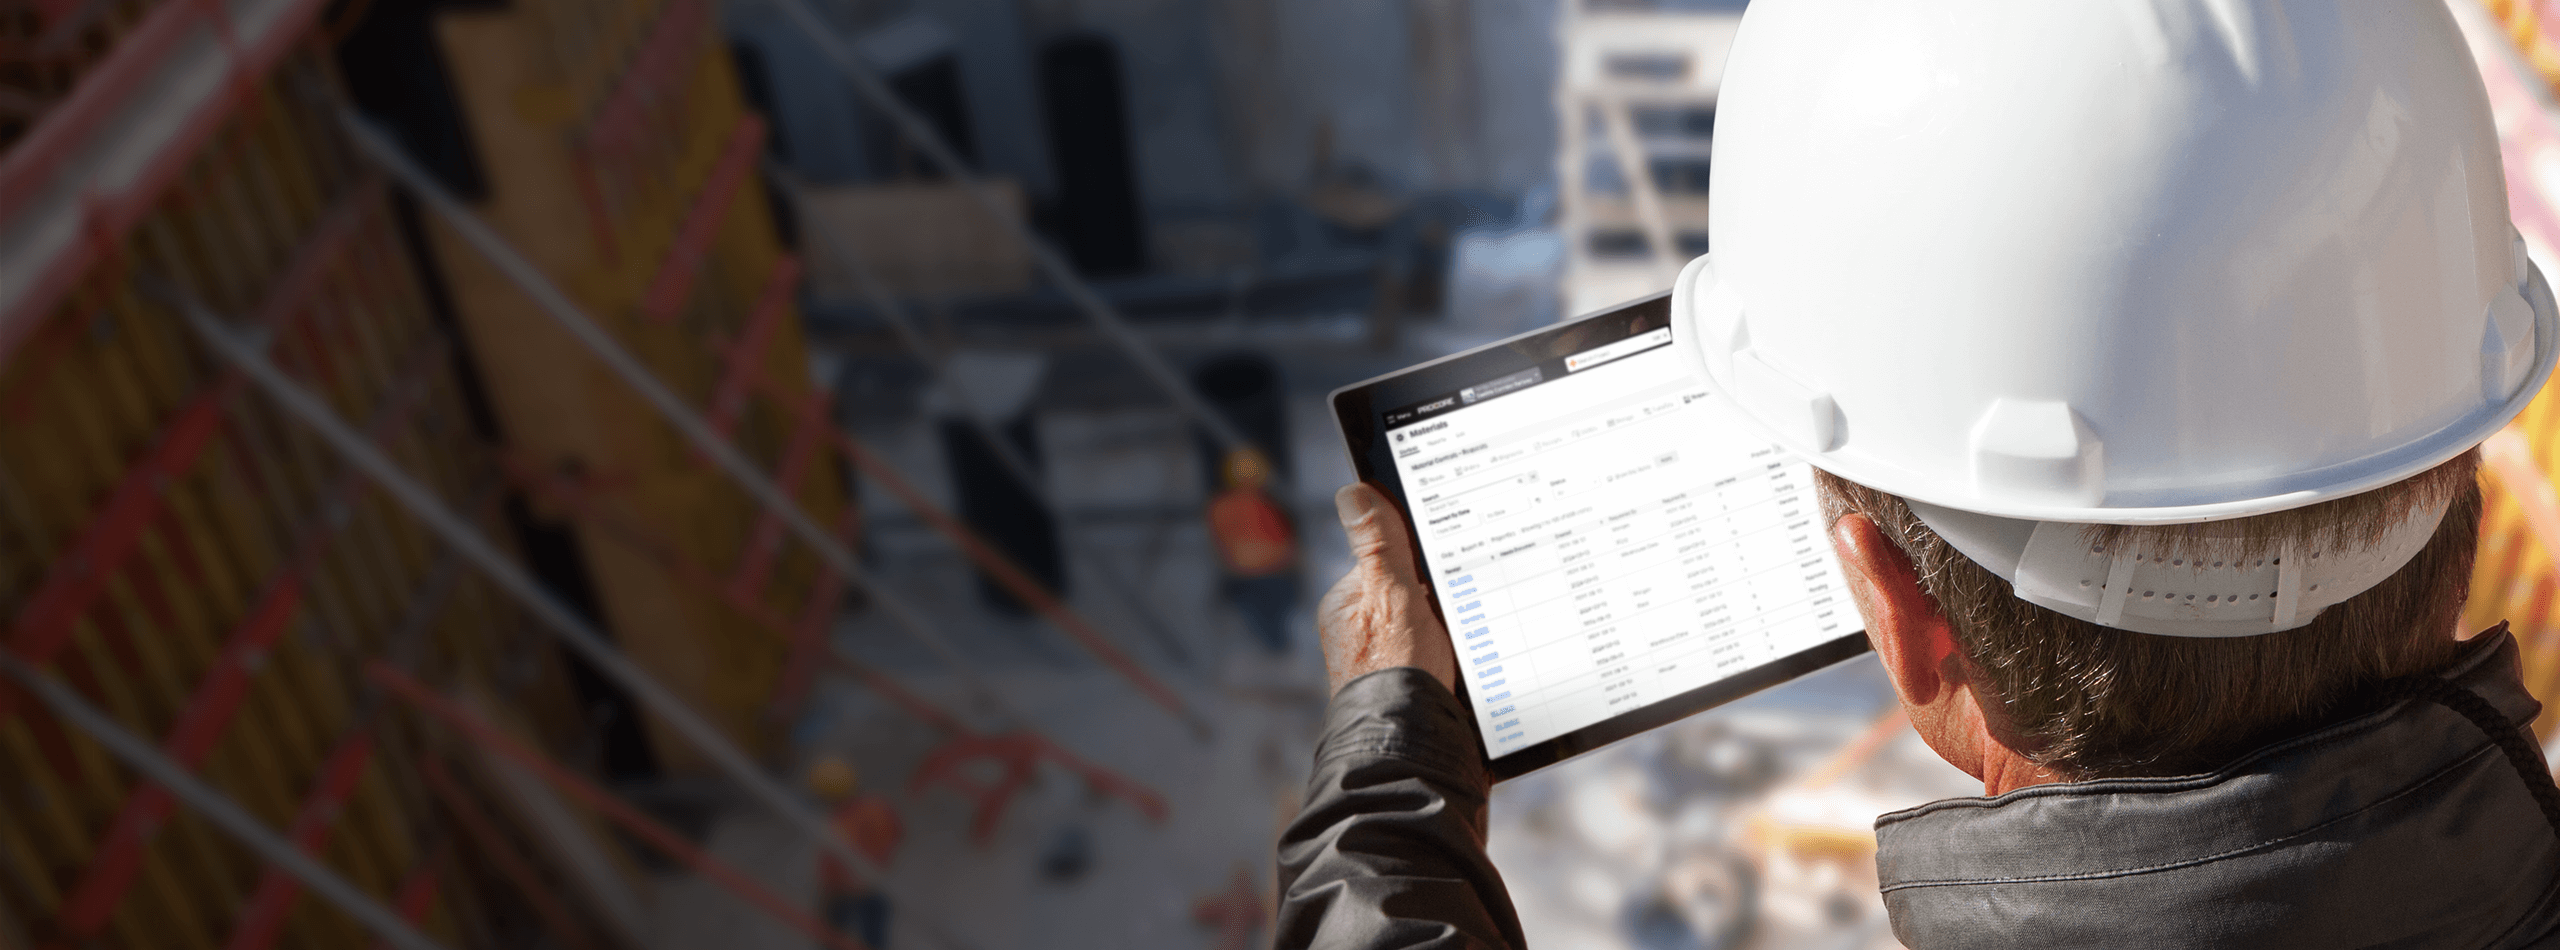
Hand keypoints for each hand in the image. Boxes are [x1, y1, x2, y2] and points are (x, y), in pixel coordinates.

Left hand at [1317, 483, 1458, 695]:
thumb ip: (1378, 545)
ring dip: (1453, 626)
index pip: (1386, 557)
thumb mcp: (1391, 597)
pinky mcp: (1411, 683)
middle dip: (1440, 595)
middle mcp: (1359, 632)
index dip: (1419, 558)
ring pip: (1429, 623)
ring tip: (1465, 638)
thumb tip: (1353, 492)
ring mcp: (1385, 660)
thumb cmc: (1395, 674)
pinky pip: (1440, 653)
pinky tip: (1469, 662)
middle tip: (1459, 606)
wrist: (1411, 749)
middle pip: (1410, 590)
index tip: (1448, 562)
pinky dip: (1458, 654)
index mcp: (1344, 605)